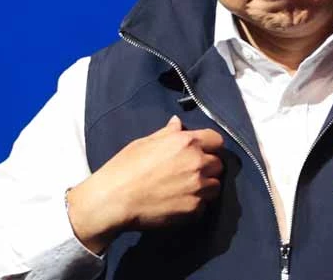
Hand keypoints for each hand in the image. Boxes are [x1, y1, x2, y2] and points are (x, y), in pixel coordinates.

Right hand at [67, 116, 223, 252]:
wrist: (114, 199)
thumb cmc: (125, 168)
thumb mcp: (145, 143)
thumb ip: (167, 133)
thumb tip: (177, 123)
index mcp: (186, 142)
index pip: (217, 140)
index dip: (210, 146)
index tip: (202, 152)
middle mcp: (197, 163)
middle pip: (218, 164)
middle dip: (208, 167)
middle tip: (190, 173)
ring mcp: (198, 187)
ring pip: (215, 186)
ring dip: (205, 187)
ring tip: (186, 190)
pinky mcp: (194, 209)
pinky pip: (204, 206)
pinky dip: (195, 205)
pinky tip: (178, 203)